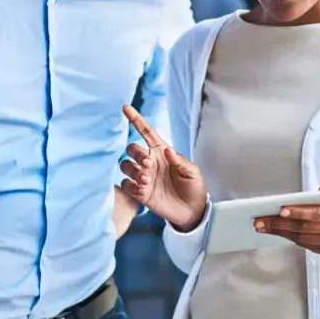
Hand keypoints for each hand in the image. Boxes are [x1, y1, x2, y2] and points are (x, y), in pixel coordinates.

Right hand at [120, 105, 208, 231]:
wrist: (192, 211)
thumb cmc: (194, 187)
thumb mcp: (192, 172)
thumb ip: (180, 161)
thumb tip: (167, 150)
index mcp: (162, 152)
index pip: (146, 132)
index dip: (136, 119)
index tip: (126, 108)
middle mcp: (150, 162)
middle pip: (131, 149)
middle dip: (136, 154)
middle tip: (149, 165)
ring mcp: (144, 177)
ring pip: (125, 166)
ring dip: (133, 171)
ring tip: (147, 180)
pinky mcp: (140, 193)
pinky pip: (126, 185)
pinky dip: (132, 186)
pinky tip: (143, 190)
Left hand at [255, 180, 319, 256]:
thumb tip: (311, 195)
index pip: (318, 214)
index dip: (299, 213)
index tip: (280, 210)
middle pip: (305, 229)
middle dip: (280, 224)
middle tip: (260, 220)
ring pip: (302, 239)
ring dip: (280, 232)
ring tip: (262, 225)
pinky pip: (304, 245)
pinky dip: (288, 237)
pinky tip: (276, 231)